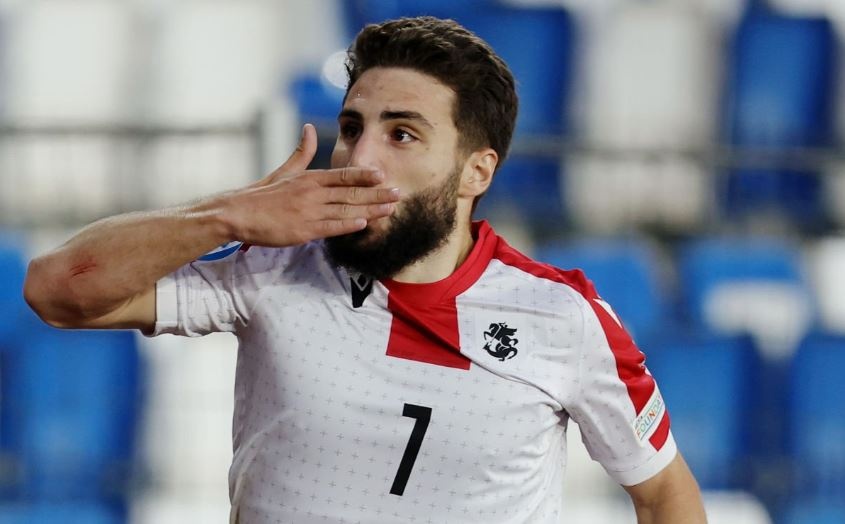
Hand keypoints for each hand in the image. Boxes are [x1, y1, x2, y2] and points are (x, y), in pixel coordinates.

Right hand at [221, 123, 398, 246]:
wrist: (237, 213)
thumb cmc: (262, 194)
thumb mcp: (284, 170)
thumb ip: (302, 152)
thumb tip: (310, 128)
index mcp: (309, 178)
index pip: (342, 174)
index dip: (364, 174)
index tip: (382, 175)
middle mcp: (312, 193)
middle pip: (350, 192)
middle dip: (377, 193)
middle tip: (398, 193)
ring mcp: (308, 211)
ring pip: (345, 209)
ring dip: (370, 209)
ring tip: (390, 209)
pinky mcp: (302, 230)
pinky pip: (329, 227)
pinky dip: (347, 225)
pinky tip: (363, 224)